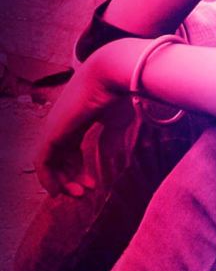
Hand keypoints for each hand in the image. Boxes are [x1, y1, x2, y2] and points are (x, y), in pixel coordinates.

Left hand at [35, 55, 123, 197]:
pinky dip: (47, 178)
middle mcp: (62, 124)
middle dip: (70, 178)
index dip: (79, 169)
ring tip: (77, 194)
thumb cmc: (117, 94)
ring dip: (61, 182)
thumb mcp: (117, 122)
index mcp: (77, 119)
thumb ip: (110, 139)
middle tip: (83, 194)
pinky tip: (58, 191)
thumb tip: (110, 158)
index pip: (70, 149)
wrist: (110, 76)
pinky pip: (42, 162)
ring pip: (49, 162)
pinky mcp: (51, 132)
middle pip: (59, 157)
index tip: (92, 185)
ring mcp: (54, 127)